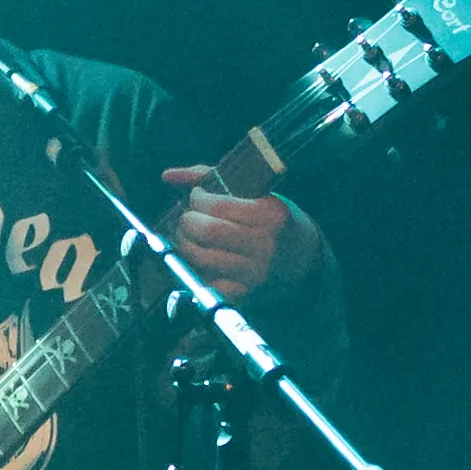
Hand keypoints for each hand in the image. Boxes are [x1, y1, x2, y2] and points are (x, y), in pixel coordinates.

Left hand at [168, 164, 302, 295]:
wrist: (302, 259)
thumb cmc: (273, 220)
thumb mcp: (255, 193)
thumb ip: (210, 177)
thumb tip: (167, 175)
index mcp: (271, 214)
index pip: (219, 204)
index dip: (197, 198)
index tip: (197, 197)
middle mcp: (265, 245)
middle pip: (207, 231)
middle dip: (187, 221)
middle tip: (187, 218)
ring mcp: (254, 272)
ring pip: (201, 257)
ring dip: (184, 244)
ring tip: (188, 236)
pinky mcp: (243, 293)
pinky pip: (205, 282)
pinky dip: (193, 269)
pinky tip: (197, 258)